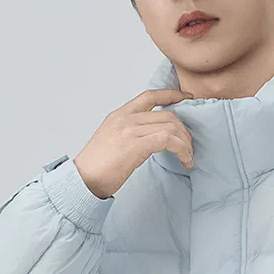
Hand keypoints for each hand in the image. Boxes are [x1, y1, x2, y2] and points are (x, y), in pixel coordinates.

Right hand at [73, 88, 194, 198]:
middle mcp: (125, 118)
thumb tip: (151, 140)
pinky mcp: (136, 145)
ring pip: (171, 127)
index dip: (171, 94)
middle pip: (167, 115)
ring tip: (188, 157)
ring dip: (185, 143)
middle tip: (189, 146)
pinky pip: (168, 140)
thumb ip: (129, 134)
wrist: (83, 179)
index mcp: (119, 115)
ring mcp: (130, 130)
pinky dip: (181, 150)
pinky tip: (185, 160)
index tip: (187, 97)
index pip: (149, 96)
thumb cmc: (96, 167)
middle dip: (184, 130)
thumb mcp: (111, 141)